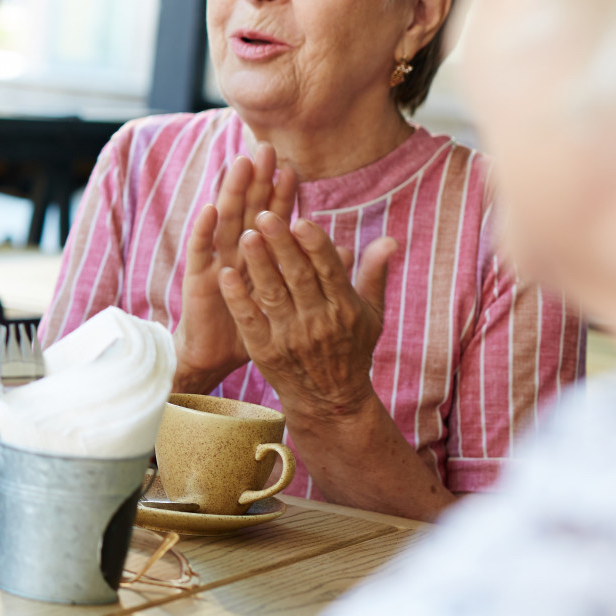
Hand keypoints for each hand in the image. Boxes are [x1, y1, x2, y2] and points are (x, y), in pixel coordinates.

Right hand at [176, 148, 296, 391]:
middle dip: (257, 181)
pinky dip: (204, 230)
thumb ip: (315, 271)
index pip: (274, 218)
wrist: (218, 355)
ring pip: (225, 221)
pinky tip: (210, 209)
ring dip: (232, 193)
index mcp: (260, 255)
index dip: (282, 195)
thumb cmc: (258, 326)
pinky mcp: (198, 279)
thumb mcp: (291, 299)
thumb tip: (345, 247)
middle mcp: (237, 252)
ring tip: (240, 165)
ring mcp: (217, 262)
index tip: (293, 169)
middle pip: (249, 210)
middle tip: (266, 150)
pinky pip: (201, 252)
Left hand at [220, 213, 397, 423]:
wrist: (330, 400)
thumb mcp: (371, 315)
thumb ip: (374, 274)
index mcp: (344, 308)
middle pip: (297, 277)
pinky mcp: (265, 350)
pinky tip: (226, 274)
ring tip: (246, 234)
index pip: (329, 270)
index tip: (300, 220)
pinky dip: (238, 298)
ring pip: (272, 294)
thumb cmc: (352, 348)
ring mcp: (290, 337)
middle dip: (281, 245)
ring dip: (259, 264)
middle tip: (264, 215)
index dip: (315, 245)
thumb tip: (390, 239)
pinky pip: (249, 319)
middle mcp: (318, 321)